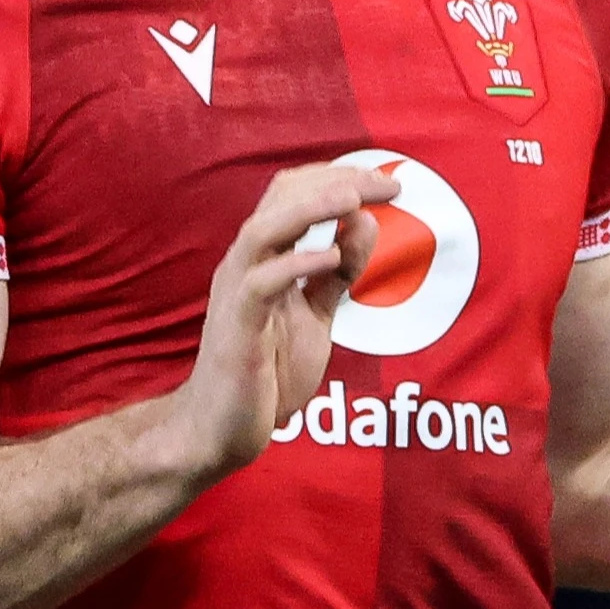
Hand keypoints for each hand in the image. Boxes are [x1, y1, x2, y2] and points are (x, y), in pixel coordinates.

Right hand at [163, 161, 391, 485]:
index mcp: (263, 257)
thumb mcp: (315, 315)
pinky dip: (295, 264)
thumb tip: (367, 222)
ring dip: (310, 208)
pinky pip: (260, 284)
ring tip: (354, 199)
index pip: (294, 193)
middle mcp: (245, 264)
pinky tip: (329, 258)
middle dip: (337, 182)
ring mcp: (236, 293)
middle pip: (281, 197)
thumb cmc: (266, 372)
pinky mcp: (237, 327)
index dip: (340, 178)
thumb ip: (339, 274)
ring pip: (263, 229)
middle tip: (386, 184)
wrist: (221, 430)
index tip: (388, 183)